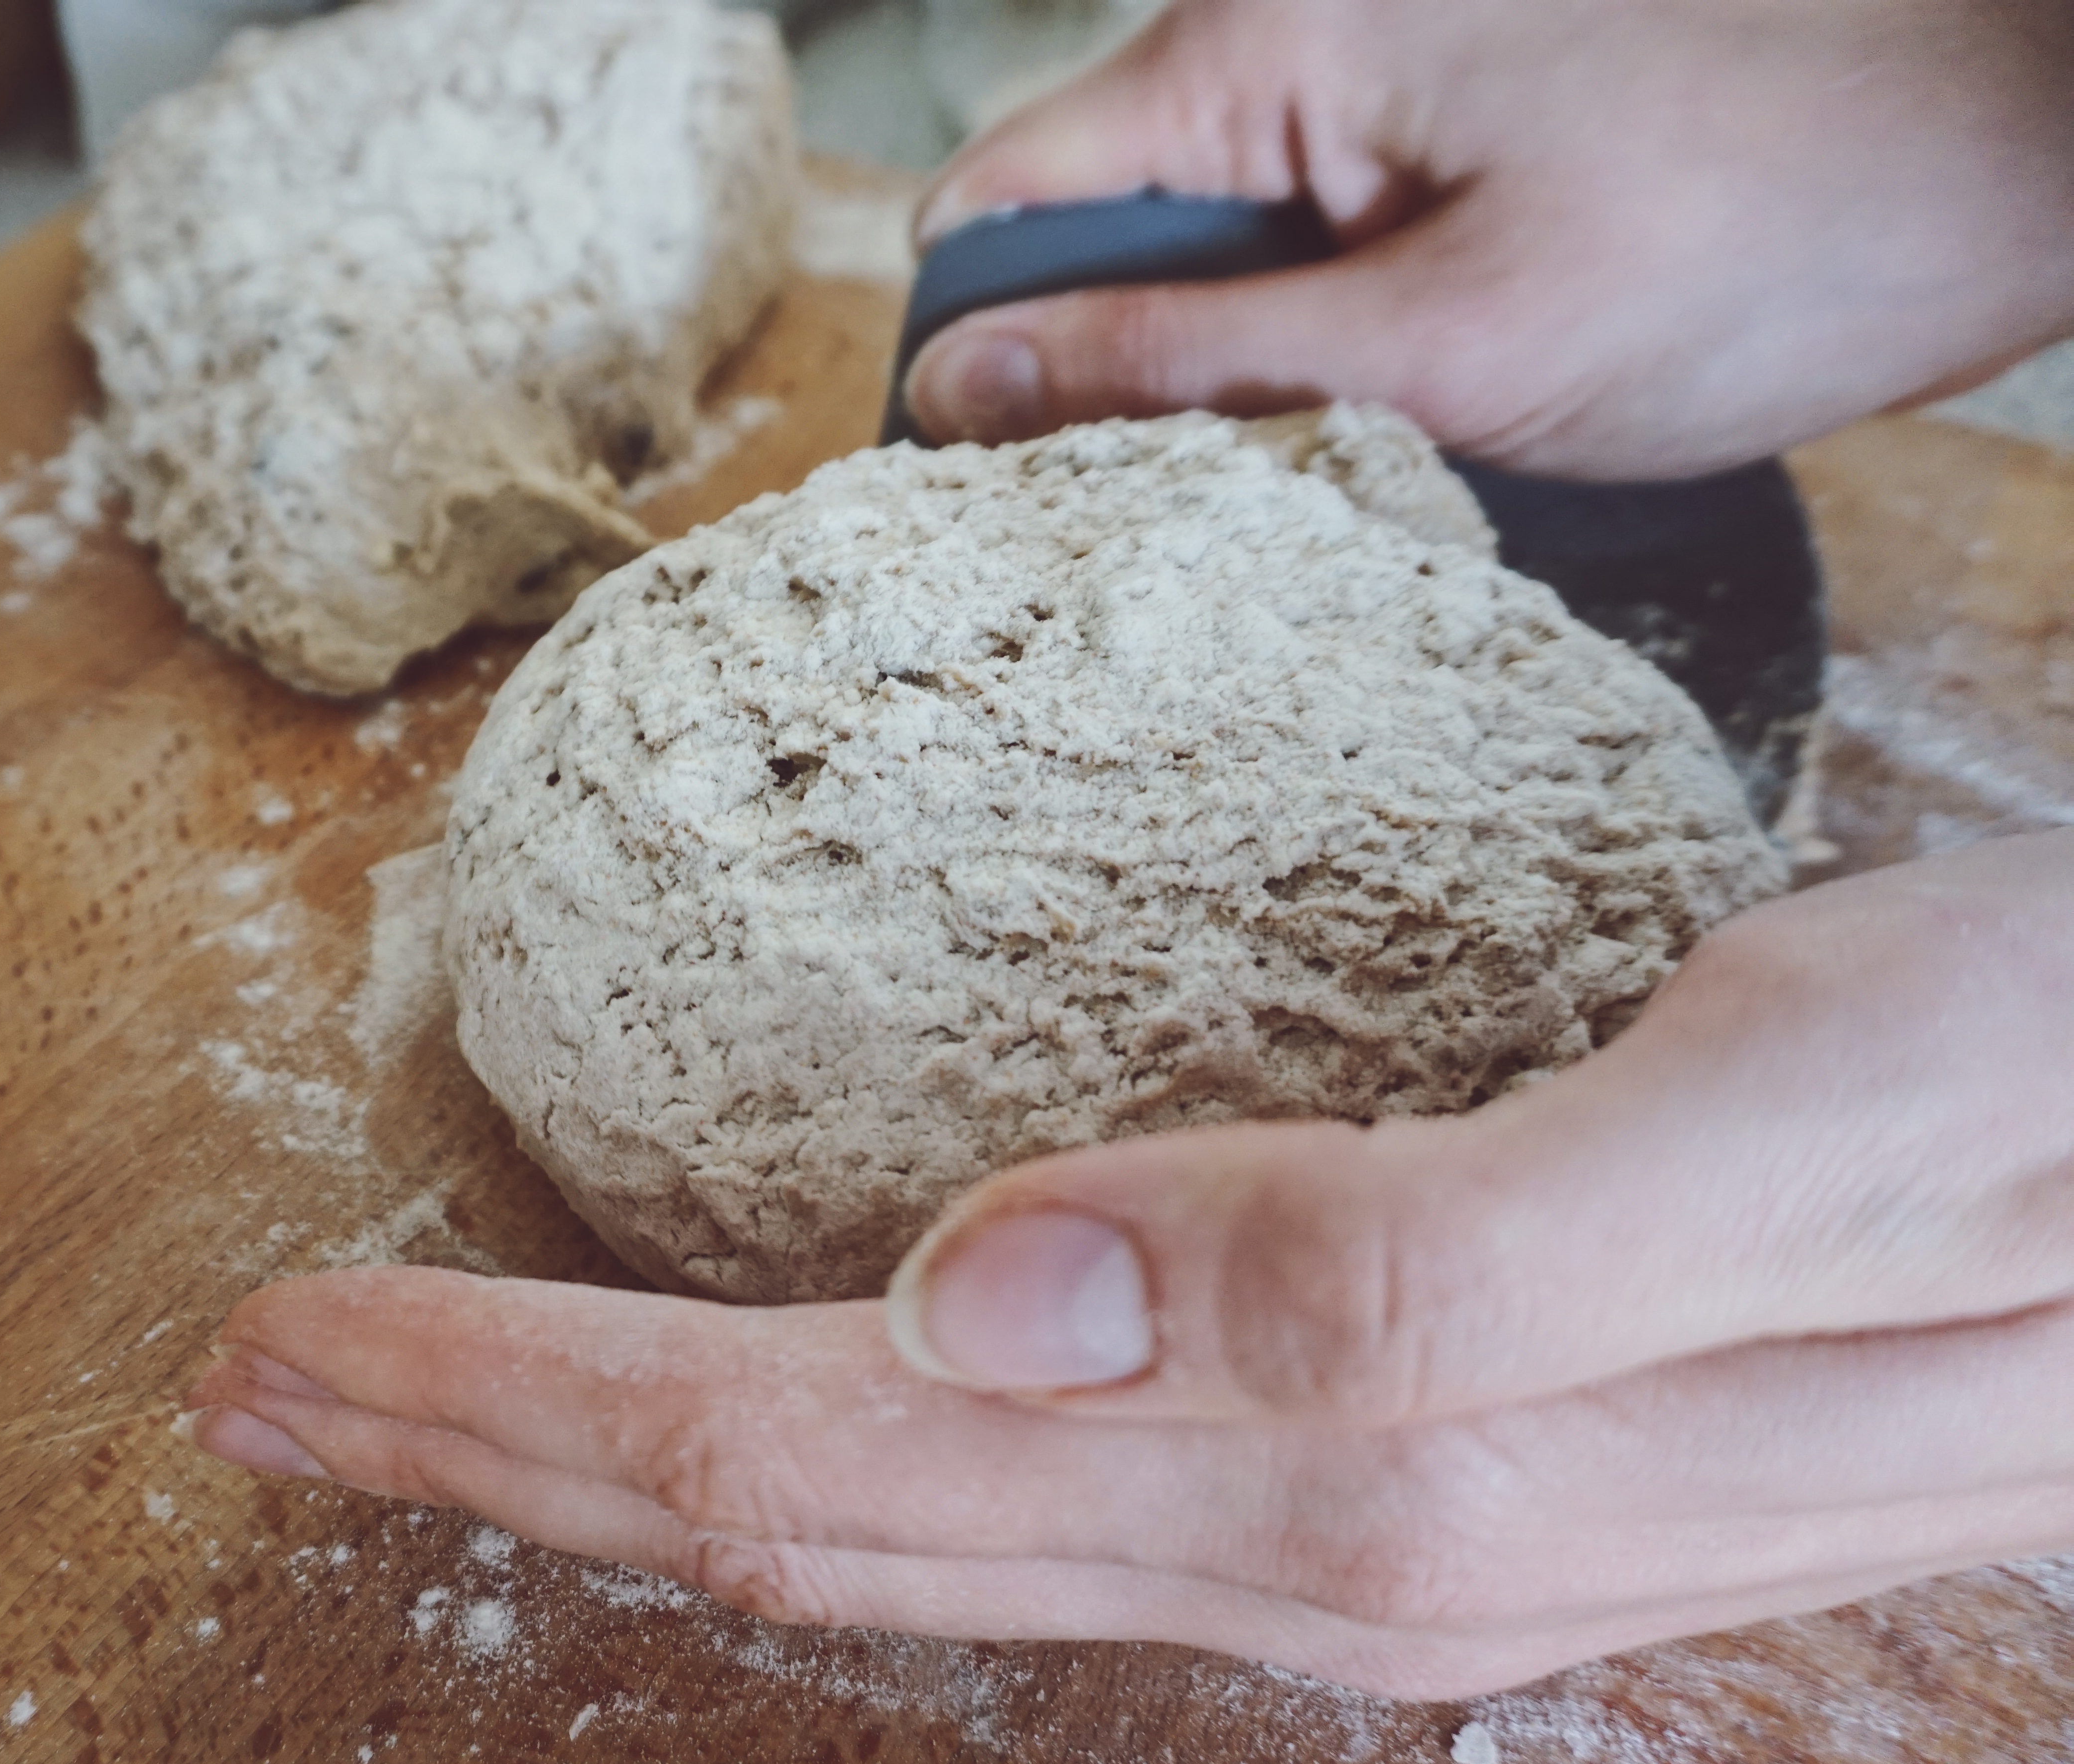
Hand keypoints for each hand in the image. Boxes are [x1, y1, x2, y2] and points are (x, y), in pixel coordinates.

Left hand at [187, 832, 2073, 1697]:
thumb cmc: (2045, 1128)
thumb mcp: (1785, 1142)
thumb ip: (1408, 1262)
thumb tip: (998, 1296)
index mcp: (1341, 1467)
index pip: (804, 1459)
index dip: (515, 1411)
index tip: (286, 1359)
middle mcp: (1309, 1536)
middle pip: (791, 1514)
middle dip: (502, 1449)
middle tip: (270, 1381)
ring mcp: (1348, 1525)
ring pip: (883, 1520)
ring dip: (623, 1444)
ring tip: (430, 1385)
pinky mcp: (1399, 1461)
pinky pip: (1019, 1493)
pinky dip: (814, 1434)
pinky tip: (758, 1381)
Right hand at [903, 0, 2073, 477]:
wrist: (2027, 148)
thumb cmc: (1777, 231)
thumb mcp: (1444, 349)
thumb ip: (1186, 366)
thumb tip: (968, 389)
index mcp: (1266, 44)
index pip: (1005, 196)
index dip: (973, 354)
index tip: (993, 503)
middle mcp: (1300, 30)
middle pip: (1099, 225)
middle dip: (1112, 381)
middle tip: (1176, 539)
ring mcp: (1384, 68)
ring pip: (1209, 249)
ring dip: (1232, 377)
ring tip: (1312, 490)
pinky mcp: (1456, 120)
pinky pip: (1315, 242)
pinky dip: (1325, 347)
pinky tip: (1389, 431)